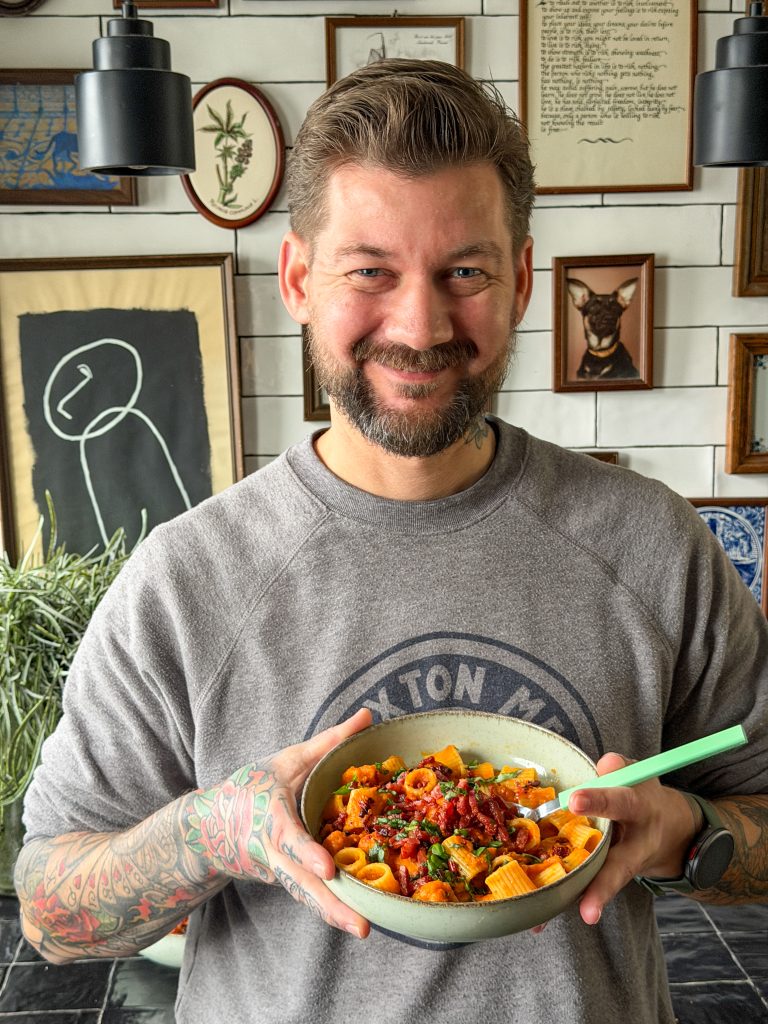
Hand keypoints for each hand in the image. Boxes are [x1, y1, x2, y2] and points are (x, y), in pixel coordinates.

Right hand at [184, 708, 373, 937]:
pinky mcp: (285, 881)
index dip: (308, 854)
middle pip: (303, 882)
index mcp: (272, 819)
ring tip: (362, 930)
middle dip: (330, 905)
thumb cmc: (251, 787)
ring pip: (307, 896)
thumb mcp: (287, 759)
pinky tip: (354, 920)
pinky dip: (329, 909)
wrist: (210, 826)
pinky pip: (308, 896)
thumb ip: (329, 741)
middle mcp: (273, 853)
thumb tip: (366, 716)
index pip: (291, 840)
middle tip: (361, 926)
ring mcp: (278, 872)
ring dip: (333, 915)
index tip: (329, 870)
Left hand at [569, 753, 699, 925]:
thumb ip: (618, 769)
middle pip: (618, 866)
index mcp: (638, 810)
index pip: (619, 802)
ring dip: (589, 904)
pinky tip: (539, 922)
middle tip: (587, 908)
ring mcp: (623, 866)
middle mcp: (634, 845)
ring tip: (577, 919)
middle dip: (602, 886)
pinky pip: (587, 890)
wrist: (671, 829)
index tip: (575, 801)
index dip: (599, 801)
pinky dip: (566, 905)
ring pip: (604, 886)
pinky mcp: (609, 877)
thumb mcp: (637, 774)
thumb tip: (604, 766)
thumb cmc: (641, 794)